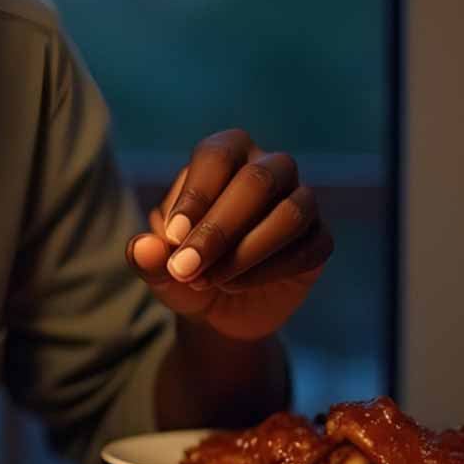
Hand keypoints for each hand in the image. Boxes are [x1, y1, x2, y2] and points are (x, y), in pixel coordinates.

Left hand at [126, 130, 332, 340]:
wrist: (215, 309)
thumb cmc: (183, 270)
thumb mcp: (157, 269)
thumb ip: (146, 257)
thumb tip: (144, 248)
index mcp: (226, 155)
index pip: (218, 155)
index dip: (196, 195)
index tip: (171, 238)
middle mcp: (270, 168)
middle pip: (258, 181)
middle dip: (219, 229)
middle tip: (185, 268)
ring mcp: (301, 201)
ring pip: (290, 213)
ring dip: (245, 253)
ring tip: (207, 281)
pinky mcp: (319, 239)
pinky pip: (308, 248)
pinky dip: (268, 272)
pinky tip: (234, 287)